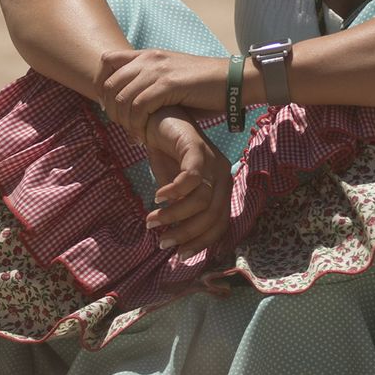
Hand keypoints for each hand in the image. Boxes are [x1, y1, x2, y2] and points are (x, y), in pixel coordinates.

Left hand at [98, 46, 225, 140]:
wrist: (231, 81)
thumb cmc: (203, 86)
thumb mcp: (171, 77)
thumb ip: (149, 83)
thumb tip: (128, 102)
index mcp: (148, 54)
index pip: (107, 61)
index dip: (102, 85)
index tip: (112, 106)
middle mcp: (149, 58)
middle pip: (110, 84)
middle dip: (111, 110)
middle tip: (123, 127)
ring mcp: (158, 70)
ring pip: (122, 98)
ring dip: (124, 122)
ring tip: (134, 135)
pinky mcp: (168, 84)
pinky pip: (139, 107)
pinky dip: (137, 125)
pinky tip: (144, 136)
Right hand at [141, 109, 232, 259]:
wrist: (157, 119)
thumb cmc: (166, 155)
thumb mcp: (173, 188)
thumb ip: (178, 209)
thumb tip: (173, 238)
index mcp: (221, 186)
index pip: (220, 223)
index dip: (202, 242)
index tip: (180, 254)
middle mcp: (222, 174)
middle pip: (212, 216)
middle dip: (186, 234)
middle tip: (162, 242)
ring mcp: (212, 160)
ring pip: (201, 201)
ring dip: (173, 216)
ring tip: (152, 220)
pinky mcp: (197, 147)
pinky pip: (191, 178)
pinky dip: (173, 192)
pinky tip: (157, 197)